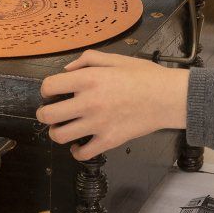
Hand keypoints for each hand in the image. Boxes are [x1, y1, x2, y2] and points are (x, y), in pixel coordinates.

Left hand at [37, 50, 187, 160]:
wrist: (168, 98)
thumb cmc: (144, 76)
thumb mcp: (115, 58)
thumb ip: (88, 60)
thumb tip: (66, 70)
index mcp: (88, 79)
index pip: (49, 86)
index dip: (46, 89)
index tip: (53, 93)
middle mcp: (88, 102)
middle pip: (48, 114)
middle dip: (45, 113)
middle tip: (52, 112)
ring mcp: (98, 124)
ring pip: (59, 136)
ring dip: (56, 132)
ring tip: (63, 128)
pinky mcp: (109, 141)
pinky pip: (82, 153)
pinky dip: (76, 151)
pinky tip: (79, 144)